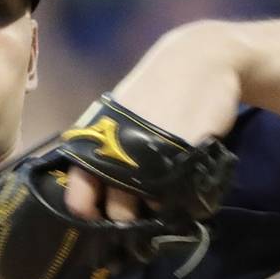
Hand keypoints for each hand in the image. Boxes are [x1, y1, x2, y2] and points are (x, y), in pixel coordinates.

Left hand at [63, 22, 243, 225]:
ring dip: (159, 209)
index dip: (90, 215)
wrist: (201, 61)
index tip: (101, 218)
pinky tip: (185, 187)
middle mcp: (118, 155)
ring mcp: (152, 160)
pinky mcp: (184, 160)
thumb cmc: (153, 91)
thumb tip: (93, 195)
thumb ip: (104, 151)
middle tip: (140, 209)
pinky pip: (181, 199)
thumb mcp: (117, 116)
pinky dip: (183, 201)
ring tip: (166, 193)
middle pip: (118, 213)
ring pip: (151, 210)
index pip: (79, 200)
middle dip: (129, 218)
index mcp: (95, 144)